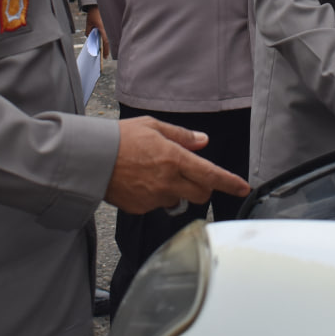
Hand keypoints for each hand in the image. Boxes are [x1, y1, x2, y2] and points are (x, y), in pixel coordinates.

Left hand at [84, 6, 108, 58]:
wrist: (96, 5)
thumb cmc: (93, 14)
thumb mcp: (88, 23)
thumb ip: (88, 31)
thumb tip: (89, 38)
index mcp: (102, 29)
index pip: (105, 42)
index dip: (105, 50)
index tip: (104, 56)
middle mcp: (107, 28)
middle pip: (108, 41)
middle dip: (106, 49)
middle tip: (104, 56)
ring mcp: (108, 27)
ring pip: (109, 38)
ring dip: (106, 44)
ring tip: (104, 50)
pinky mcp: (108, 25)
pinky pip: (108, 34)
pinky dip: (106, 38)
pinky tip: (104, 41)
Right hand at [104, 117, 249, 213]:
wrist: (91, 158)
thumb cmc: (121, 138)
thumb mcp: (154, 126)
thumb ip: (182, 136)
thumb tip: (203, 141)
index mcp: (174, 158)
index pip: (211, 175)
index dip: (230, 183)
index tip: (243, 187)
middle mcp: (168, 181)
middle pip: (201, 194)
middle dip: (203, 186)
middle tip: (191, 174)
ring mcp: (155, 198)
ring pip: (179, 200)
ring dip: (176, 190)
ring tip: (154, 173)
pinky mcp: (142, 208)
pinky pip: (158, 205)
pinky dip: (156, 196)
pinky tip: (141, 182)